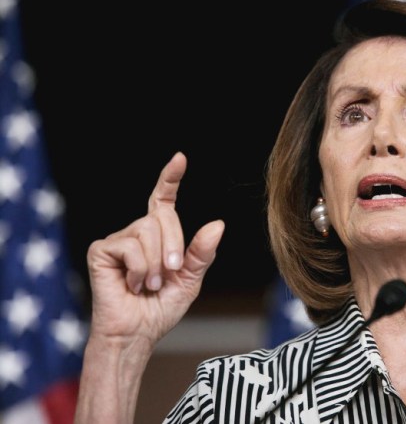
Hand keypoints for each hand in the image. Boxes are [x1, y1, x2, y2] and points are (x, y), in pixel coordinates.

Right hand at [85, 152, 224, 348]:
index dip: (170, 178)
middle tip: (170, 274)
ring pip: (147, 231)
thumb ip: (201, 252)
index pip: (163, 201)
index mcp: (158, 237)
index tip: (180, 158)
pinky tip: (132, 285)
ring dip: (156, 263)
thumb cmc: (161, 308)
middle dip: (174, 246)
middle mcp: (136, 232)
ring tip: (149, 284)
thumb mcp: (190, 279)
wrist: (137, 333)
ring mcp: (117, 240)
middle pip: (162, 217)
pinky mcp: (101, 250)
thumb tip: (218, 223)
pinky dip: (140, 269)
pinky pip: (131, 246)